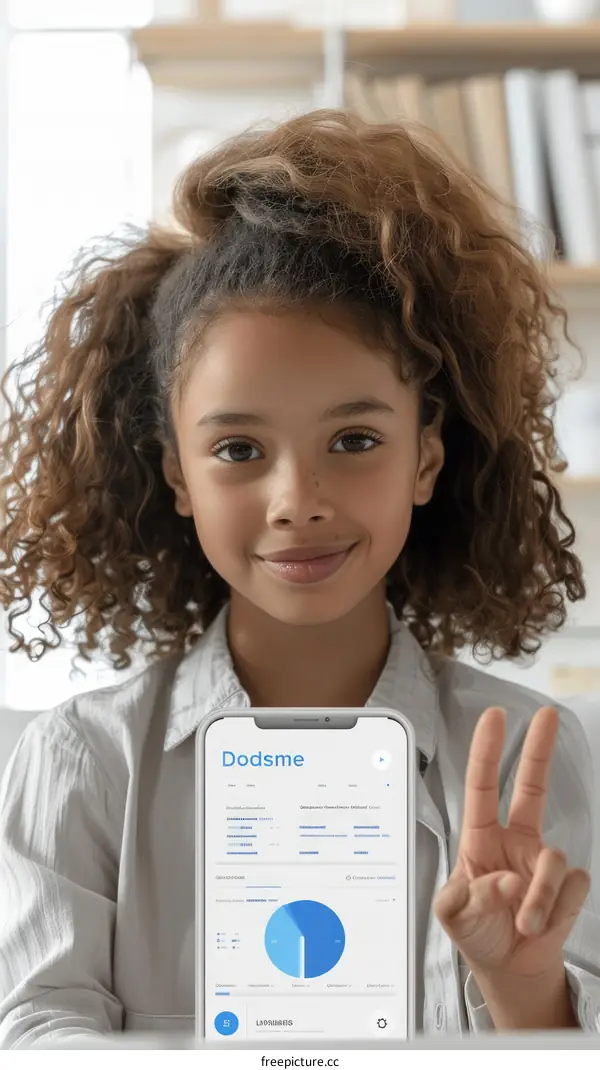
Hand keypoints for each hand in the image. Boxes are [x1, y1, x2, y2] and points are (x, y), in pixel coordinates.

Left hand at [434, 705, 589, 983]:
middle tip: (547, 713)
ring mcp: (543, 862)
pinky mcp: (568, 887)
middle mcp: (515, 841)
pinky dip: (554, 910)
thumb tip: (506, 878)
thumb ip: (468, 895)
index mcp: (481, 838)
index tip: (495, 717)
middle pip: (531, 786)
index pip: (482, 787)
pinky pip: (571, 887)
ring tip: (525, 923)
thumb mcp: (453, 913)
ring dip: (539, 896)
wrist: (506, 968)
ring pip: (553, 859)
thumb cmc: (475, 930)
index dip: (487, 751)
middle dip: (539, 749)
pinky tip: (539, 926)